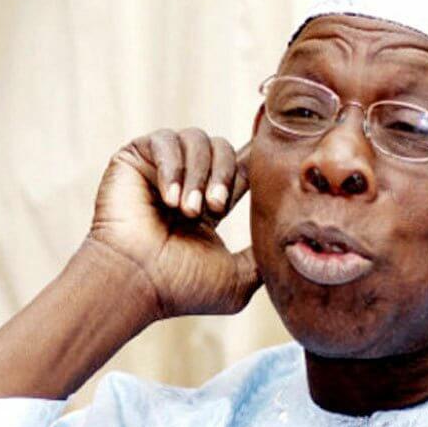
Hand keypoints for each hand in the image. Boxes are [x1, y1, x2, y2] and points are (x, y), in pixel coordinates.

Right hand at [87, 128, 260, 318]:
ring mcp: (161, 167)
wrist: (136, 283)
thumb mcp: (237, 277)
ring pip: (198, 140)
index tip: (272, 158)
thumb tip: (292, 247)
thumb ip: (263, 257)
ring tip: (188, 210)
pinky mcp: (135, 157)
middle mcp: (188, 180)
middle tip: (213, 208)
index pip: (240, 164)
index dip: (255, 158)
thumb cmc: (180, 286)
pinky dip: (172, 167)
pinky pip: (164, 140)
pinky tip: (169, 198)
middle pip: (224, 148)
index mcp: (210, 201)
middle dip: (224, 176)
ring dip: (198, 174)